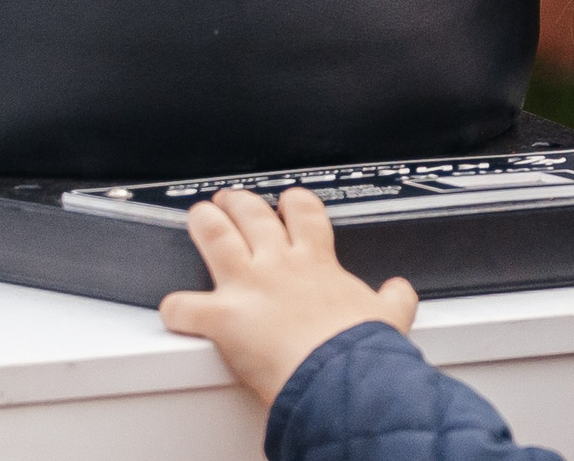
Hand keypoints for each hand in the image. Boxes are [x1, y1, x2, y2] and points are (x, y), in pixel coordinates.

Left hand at [159, 187, 419, 404]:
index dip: (293, 202)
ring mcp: (248, 285)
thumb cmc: (361, 347)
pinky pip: (186, 307)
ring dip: (203, 224)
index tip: (288, 201)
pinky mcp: (222, 316)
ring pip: (216, 237)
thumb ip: (392, 300)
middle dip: (239, 203)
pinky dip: (176, 308)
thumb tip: (400, 292)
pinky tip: (173, 309)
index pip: (304, 213)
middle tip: (230, 199)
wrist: (341, 374)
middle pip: (252, 215)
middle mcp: (279, 264)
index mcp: (318, 262)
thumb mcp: (388, 316)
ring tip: (198, 216)